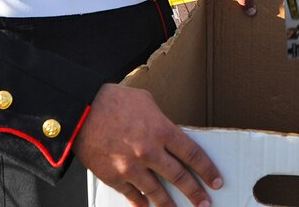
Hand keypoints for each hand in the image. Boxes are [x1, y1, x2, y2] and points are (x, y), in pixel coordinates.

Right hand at [76, 83, 221, 206]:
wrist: (82, 111)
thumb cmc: (114, 101)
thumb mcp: (147, 103)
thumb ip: (160, 122)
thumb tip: (168, 135)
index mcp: (162, 130)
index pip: (192, 154)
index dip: (207, 170)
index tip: (216, 181)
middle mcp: (150, 151)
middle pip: (179, 177)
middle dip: (195, 192)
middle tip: (205, 203)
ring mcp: (131, 167)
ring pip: (156, 191)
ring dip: (169, 204)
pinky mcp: (113, 176)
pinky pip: (132, 194)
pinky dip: (141, 202)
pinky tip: (147, 206)